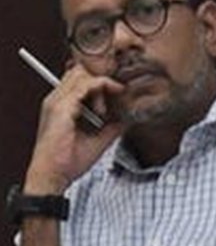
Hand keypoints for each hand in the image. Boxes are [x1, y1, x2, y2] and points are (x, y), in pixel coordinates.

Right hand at [24, 64, 123, 192]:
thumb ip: (113, 125)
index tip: (120, 89)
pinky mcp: (62, 107)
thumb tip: (131, 117)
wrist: (54, 175)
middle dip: (103, 77)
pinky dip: (103, 87)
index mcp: (61, 105)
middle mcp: (56, 99)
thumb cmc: (69, 160)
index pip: (79, 78)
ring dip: (103, 83)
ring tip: (111, 104)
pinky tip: (112, 99)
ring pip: (84, 73)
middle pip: (81, 70)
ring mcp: (57, 101)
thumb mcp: (100, 138)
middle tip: (119, 91)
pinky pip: (86, 85)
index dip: (101, 79)